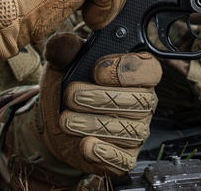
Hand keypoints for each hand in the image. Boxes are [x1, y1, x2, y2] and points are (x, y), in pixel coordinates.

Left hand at [14, 32, 160, 177]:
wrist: (52, 123)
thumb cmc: (65, 88)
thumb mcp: (62, 64)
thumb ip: (64, 50)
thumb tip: (63, 41)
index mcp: (136, 73)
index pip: (149, 70)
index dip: (125, 70)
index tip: (96, 70)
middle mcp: (143, 102)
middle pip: (139, 101)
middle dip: (101, 98)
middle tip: (71, 96)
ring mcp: (136, 131)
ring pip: (128, 130)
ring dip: (94, 124)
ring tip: (66, 121)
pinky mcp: (125, 157)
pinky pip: (123, 159)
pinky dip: (103, 153)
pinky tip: (86, 145)